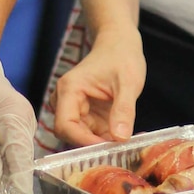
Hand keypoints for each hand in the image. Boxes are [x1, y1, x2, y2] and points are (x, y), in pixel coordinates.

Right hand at [53, 27, 145, 147]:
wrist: (120, 43)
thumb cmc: (121, 55)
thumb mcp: (128, 82)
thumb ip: (124, 110)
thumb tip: (120, 138)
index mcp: (69, 89)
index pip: (65, 126)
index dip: (82, 141)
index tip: (107, 148)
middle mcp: (67, 101)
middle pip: (72, 135)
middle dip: (94, 145)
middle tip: (120, 150)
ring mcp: (77, 109)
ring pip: (84, 137)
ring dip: (104, 143)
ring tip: (128, 142)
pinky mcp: (88, 114)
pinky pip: (94, 134)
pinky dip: (109, 138)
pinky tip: (126, 135)